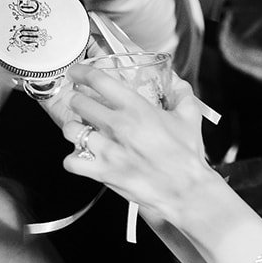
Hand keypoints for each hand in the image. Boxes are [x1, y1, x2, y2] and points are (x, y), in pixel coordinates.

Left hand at [60, 62, 212, 223]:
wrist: (186, 190)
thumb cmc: (187, 156)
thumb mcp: (190, 116)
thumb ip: (181, 92)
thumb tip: (174, 81)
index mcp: (137, 109)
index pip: (99, 81)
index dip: (82, 72)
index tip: (77, 72)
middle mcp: (119, 127)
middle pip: (79, 103)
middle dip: (76, 99)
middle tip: (78, 100)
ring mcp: (108, 150)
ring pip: (71, 130)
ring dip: (73, 127)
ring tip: (79, 128)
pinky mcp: (103, 172)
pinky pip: (72, 161)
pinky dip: (73, 158)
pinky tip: (81, 155)